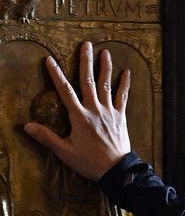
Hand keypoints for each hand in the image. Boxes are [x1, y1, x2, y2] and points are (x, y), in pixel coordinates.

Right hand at [23, 41, 131, 181]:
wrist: (116, 171)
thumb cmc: (90, 162)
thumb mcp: (65, 151)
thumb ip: (47, 137)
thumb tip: (27, 126)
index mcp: (79, 116)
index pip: (65, 91)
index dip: (56, 74)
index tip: (50, 60)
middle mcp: (94, 110)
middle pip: (88, 81)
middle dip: (86, 61)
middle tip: (86, 44)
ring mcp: (109, 112)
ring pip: (106, 85)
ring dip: (105, 67)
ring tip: (105, 52)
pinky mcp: (120, 117)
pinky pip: (123, 97)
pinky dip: (125, 84)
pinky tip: (127, 72)